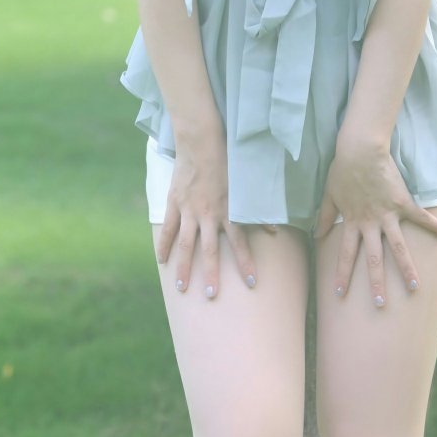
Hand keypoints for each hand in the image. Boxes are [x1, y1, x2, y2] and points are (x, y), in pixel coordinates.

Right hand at [156, 136, 270, 298]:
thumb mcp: (245, 185)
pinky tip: (162, 261)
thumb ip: (257, 210)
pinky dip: (164, 245)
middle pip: (210, 250)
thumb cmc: (227, 161)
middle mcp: (208, 214)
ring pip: (185, 244)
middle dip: (211, 274)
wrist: (201, 141)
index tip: (252, 283)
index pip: (240, 243)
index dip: (246, 263)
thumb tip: (275, 228)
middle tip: (211, 295)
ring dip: (184, 267)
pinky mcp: (174, 203)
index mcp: (227, 211)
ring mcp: (188, 210)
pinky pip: (167, 228)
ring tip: (182, 287)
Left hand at [313, 131, 436, 308]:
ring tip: (414, 287)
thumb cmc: (342, 170)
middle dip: (376, 283)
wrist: (360, 150)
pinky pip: (421, 217)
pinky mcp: (403, 202)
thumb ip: (324, 217)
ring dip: (406, 269)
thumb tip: (316, 235)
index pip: (346, 255)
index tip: (340, 294)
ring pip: (399, 247)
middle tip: (379, 304)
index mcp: (352, 222)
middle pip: (374, 259)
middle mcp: (371, 223)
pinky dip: (436, 225)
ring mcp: (388, 215)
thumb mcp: (329, 195)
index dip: (343, 274)